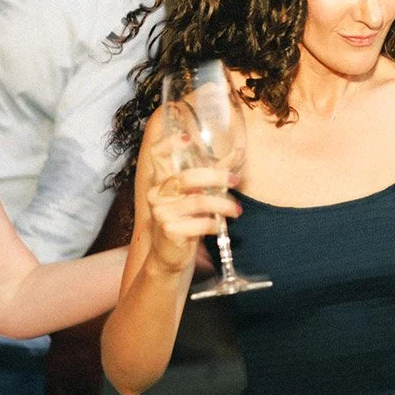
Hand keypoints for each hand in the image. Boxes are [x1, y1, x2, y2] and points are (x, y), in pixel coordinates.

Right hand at [143, 135, 238, 273]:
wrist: (170, 255)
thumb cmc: (185, 220)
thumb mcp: (197, 193)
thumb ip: (213, 172)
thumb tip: (237, 151)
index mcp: (161, 180)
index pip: (157, 154)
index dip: (170, 143)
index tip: (189, 139)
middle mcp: (156, 193)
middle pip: (186, 177)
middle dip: (215, 176)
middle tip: (234, 180)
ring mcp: (161, 212)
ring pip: (198, 201)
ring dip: (223, 204)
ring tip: (236, 210)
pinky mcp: (169, 230)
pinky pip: (200, 223)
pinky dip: (215, 224)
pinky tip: (220, 226)